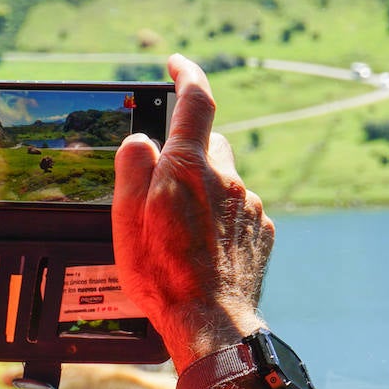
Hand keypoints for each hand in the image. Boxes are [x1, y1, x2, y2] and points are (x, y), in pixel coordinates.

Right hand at [112, 54, 274, 368]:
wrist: (211, 324)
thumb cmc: (163, 275)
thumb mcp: (126, 219)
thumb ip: (132, 168)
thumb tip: (142, 139)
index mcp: (189, 167)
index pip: (196, 100)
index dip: (187, 74)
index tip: (176, 65)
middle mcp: (226, 178)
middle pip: (208, 145)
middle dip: (188, 154)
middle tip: (163, 188)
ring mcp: (249, 205)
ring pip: (223, 181)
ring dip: (204, 193)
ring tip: (180, 234)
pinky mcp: (262, 232)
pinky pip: (238, 211)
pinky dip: (220, 219)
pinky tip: (203, 249)